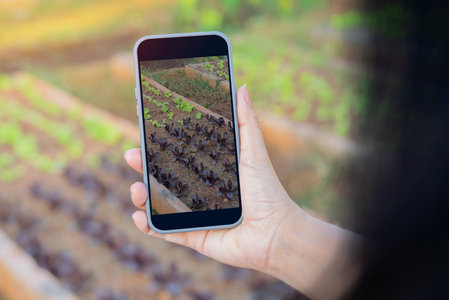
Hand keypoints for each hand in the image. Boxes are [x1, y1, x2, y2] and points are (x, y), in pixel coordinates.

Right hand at [124, 84, 304, 272]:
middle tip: (131, 155)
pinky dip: (147, 226)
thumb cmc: (267, 192)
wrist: (275, 233)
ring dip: (141, 195)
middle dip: (143, 165)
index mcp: (209, 171)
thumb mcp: (254, 152)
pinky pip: (164, 232)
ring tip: (137, 188)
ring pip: (158, 203)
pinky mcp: (192, 235)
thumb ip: (246, 121)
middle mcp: (199, 191)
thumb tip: (241, 87)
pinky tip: (138, 216)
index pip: (179, 154)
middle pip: (162, 176)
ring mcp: (193, 214)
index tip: (144, 127)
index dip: (160, 143)